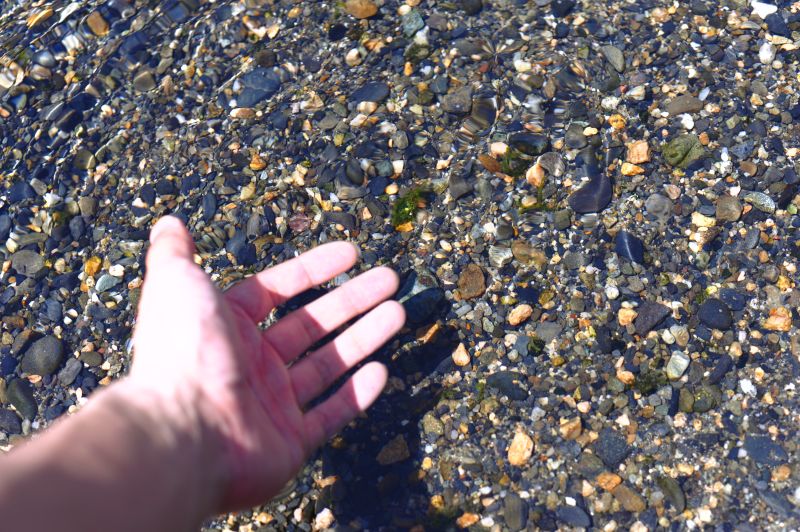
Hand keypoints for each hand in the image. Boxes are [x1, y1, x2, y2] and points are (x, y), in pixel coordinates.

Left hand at [130, 216, 404, 510]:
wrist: (182, 433)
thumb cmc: (181, 353)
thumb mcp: (174, 285)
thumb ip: (174, 251)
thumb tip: (170, 222)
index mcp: (228, 326)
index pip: (279, 290)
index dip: (316, 269)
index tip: (351, 254)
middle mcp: (252, 363)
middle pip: (313, 324)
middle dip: (353, 299)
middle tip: (389, 280)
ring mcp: (272, 404)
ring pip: (329, 364)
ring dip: (364, 337)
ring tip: (398, 313)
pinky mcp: (289, 442)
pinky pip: (330, 414)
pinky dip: (357, 395)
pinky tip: (382, 371)